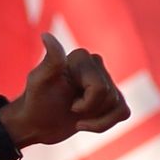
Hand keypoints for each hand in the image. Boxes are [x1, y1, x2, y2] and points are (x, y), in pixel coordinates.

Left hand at [4, 32, 128, 155]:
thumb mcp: (40, 83)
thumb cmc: (36, 102)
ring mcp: (105, 80)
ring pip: (118, 106)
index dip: (85, 105)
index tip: (66, 103)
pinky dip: (105, 124)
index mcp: (81, 57)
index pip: (100, 88)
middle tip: (69, 109)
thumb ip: (50, 61)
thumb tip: (45, 35)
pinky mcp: (110, 96)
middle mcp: (96, 63)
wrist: (36, 123)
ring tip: (76, 116)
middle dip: (90, 111)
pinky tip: (87, 122)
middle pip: (110, 97)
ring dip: (96, 121)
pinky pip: (123, 112)